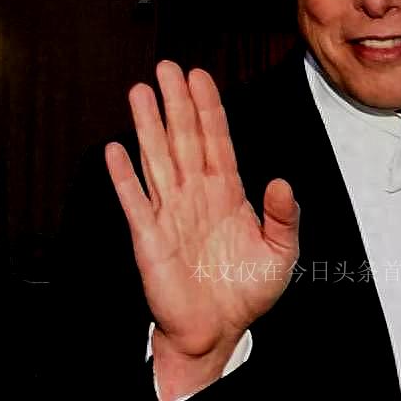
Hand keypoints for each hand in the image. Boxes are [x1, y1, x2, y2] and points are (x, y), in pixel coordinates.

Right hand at [107, 62, 299, 398]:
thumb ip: (284, 216)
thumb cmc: (247, 292)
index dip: (208, 108)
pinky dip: (125, 177)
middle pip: (184, 139)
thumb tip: (282, 183)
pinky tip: (116, 151)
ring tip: (139, 92)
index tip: (200, 77)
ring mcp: (171, 213)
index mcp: (227, 194)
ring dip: (148, 126)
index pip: (216, 140)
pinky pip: (135, 202)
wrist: (217, 332)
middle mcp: (196, 196)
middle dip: (176, 103)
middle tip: (167, 67)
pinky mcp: (150, 238)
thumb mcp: (281, 252)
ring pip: (158, 159)